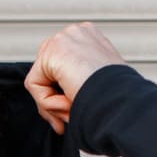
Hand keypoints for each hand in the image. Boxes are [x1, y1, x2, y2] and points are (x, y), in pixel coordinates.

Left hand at [24, 21, 129, 135]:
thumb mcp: (98, 85)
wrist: (121, 99)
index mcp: (89, 38)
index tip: (71, 115)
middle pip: (45, 74)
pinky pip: (34, 84)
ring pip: (39, 81)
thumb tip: (60, 95)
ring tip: (73, 111)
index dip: (60, 96)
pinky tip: (69, 103)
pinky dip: (48, 102)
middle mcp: (76, 33)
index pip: (58, 69)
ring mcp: (64, 38)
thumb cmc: (116, 99)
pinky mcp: (53, 51)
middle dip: (52, 102)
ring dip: (53, 105)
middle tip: (65, 122)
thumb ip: (77, 81)